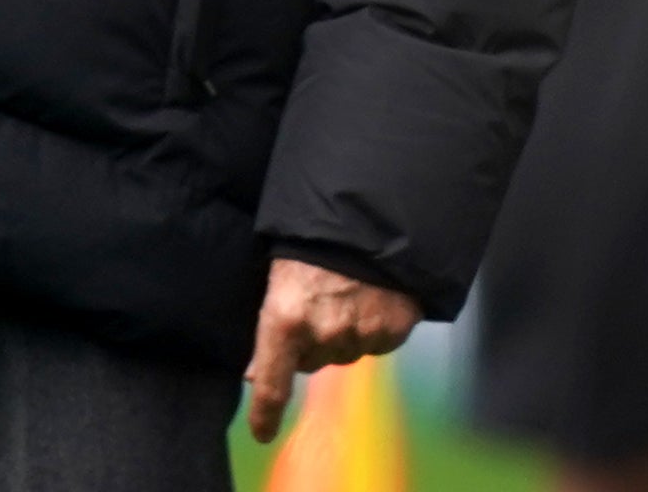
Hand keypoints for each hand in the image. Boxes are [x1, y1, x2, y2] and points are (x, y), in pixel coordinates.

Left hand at [242, 258, 417, 442]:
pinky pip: (374, 342)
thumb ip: (270, 324)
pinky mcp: (392, 331)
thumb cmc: (308, 240)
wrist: (368, 216)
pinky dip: (368, 327)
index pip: (270, 382)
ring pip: (343, 352)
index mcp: (284, 317)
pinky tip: (366, 297)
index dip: (263, 412)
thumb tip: (255, 372)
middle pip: (310, 362)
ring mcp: (361, 335)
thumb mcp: (276, 275)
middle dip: (306, 343)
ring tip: (339, 291)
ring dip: (339, 333)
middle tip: (310, 305)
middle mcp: (324, 334)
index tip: (261, 431)